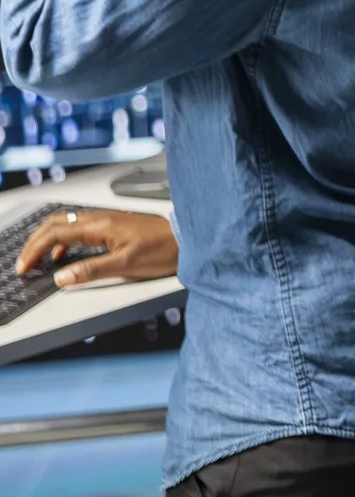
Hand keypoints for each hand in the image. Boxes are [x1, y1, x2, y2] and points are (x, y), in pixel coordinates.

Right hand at [14, 207, 177, 287]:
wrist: (189, 239)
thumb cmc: (163, 249)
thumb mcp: (125, 265)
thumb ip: (91, 270)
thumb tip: (61, 277)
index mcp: (100, 225)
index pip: (55, 233)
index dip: (34, 250)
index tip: (23, 267)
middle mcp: (101, 218)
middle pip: (56, 224)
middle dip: (35, 242)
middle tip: (24, 262)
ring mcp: (108, 221)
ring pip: (67, 225)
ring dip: (48, 240)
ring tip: (38, 261)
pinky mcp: (114, 226)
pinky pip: (80, 229)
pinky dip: (64, 241)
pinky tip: (65, 257)